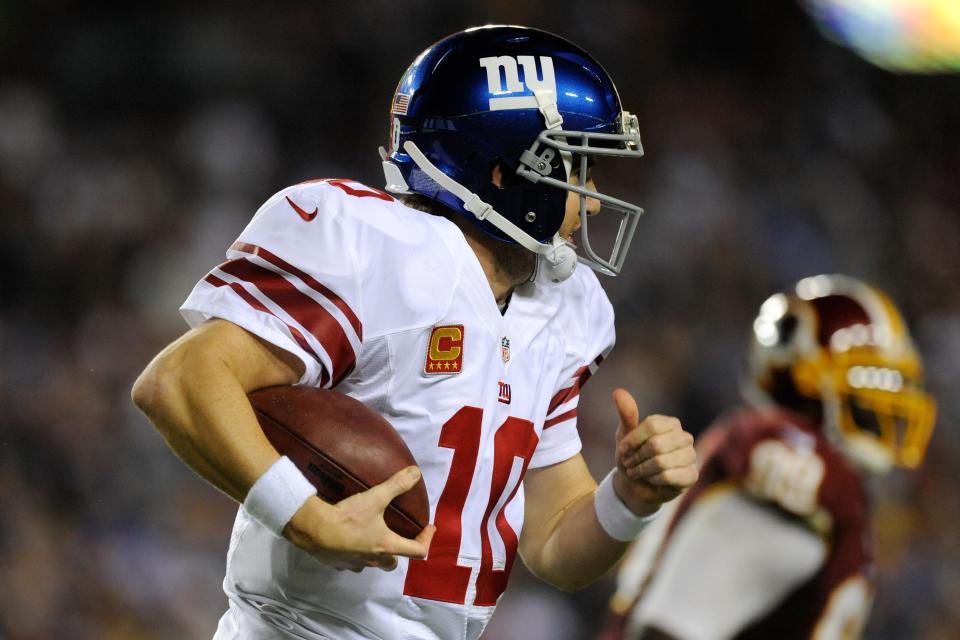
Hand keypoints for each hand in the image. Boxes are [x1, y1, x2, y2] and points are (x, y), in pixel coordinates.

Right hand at [284, 465, 435, 571]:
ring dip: (376, 554)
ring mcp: (355, 564)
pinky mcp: (338, 564)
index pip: (418, 551)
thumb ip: (396, 485)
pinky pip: (351, 563)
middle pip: (393, 563)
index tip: (428, 528)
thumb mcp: (374, 498)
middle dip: (399, 551)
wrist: (314, 530)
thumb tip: (416, 473)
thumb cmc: (348, 517)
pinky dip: (355, 554)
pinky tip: (350, 542)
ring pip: (372, 564)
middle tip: (398, 536)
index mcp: (387, 546)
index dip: (426, 540)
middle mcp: (373, 559)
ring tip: (372, 538)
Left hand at [611, 389, 697, 515]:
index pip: (652, 426)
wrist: (637, 485)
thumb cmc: (633, 456)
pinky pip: (668, 476)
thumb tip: (618, 391)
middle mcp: (684, 436)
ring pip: (661, 461)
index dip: (633, 440)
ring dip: (643, 470)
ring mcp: (691, 456)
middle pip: (656, 444)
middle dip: (637, 457)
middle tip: (630, 464)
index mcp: (670, 423)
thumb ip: (626, 415)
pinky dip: (654, 479)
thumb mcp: (625, 435)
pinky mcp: (692, 475)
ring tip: (638, 471)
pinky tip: (652, 479)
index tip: (623, 450)